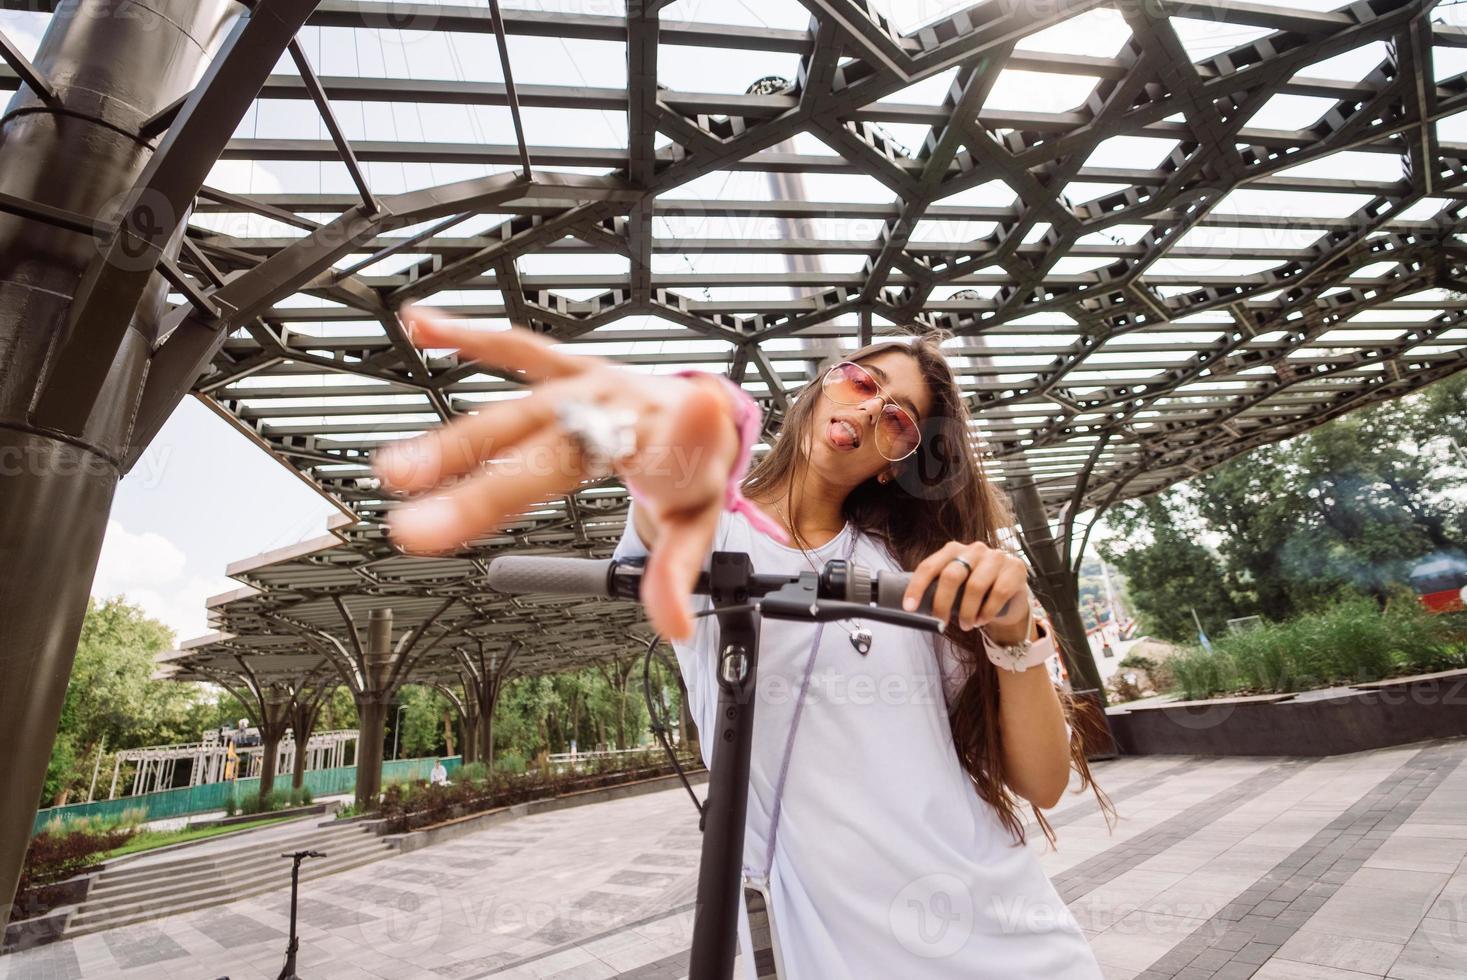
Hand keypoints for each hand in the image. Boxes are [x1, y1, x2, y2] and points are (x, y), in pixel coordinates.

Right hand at [372, 306, 740, 641]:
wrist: (705, 415)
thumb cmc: (693, 468)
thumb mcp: (697, 523)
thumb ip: (677, 571)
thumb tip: (673, 625)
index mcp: (663, 443)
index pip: (644, 459)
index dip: (639, 448)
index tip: (637, 440)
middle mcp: (621, 407)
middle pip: (549, 452)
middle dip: (483, 489)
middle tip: (421, 529)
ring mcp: (589, 385)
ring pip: (517, 412)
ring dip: (453, 441)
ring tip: (397, 471)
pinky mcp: (567, 368)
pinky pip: (518, 348)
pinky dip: (471, 335)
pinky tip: (423, 325)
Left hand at [902, 541, 1031, 634]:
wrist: (1012, 594)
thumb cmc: (976, 591)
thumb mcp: (956, 587)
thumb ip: (938, 590)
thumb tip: (914, 611)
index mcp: (953, 550)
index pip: (929, 566)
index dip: (917, 587)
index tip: (909, 607)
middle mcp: (974, 549)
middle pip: (951, 575)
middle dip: (942, 603)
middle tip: (940, 622)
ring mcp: (996, 557)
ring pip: (975, 586)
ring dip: (967, 612)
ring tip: (966, 625)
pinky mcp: (1015, 568)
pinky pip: (998, 593)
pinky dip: (987, 612)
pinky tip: (982, 620)